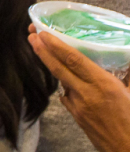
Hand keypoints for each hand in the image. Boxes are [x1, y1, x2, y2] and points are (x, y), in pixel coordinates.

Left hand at [29, 28, 129, 151]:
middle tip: (30, 35)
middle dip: (42, 51)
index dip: (56, 45)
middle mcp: (88, 94)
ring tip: (45, 51)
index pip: (74, 60)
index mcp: (105, 85)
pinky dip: (66, 87)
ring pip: (62, 82)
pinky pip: (67, 97)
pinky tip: (67, 81)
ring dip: (53, 66)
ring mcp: (80, 107)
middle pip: (59, 69)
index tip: (42, 34)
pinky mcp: (77, 118)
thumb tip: (126, 57)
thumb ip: (129, 74)